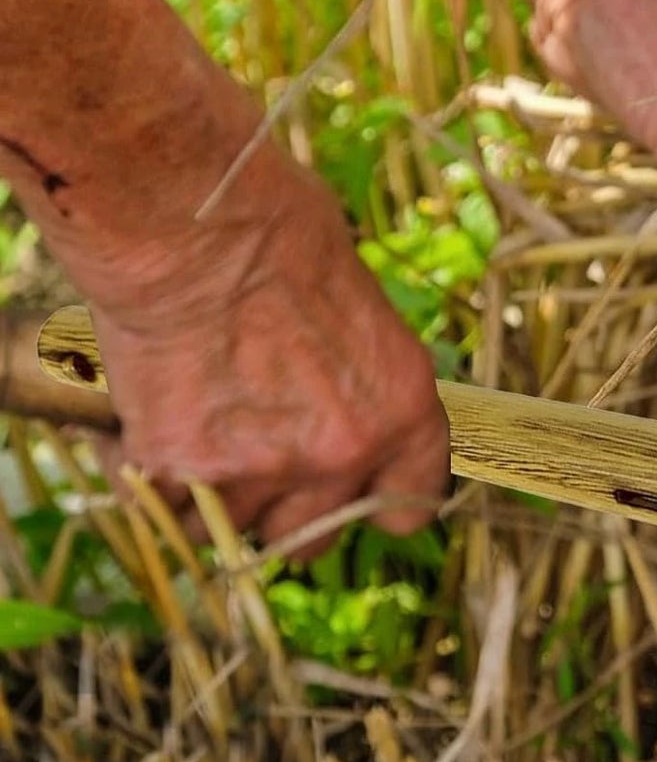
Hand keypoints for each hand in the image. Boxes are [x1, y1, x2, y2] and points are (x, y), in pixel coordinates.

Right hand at [75, 141, 450, 557]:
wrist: (192, 225)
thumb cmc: (280, 230)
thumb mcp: (358, 306)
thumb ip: (355, 375)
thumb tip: (338, 394)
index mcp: (402, 409)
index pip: (408, 505)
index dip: (375, 499)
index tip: (352, 487)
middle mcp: (340, 453)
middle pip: (313, 537)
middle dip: (286, 508)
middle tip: (255, 456)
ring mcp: (258, 470)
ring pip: (232, 531)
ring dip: (214, 497)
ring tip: (195, 425)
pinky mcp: (177, 470)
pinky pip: (160, 509)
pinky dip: (147, 478)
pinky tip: (142, 425)